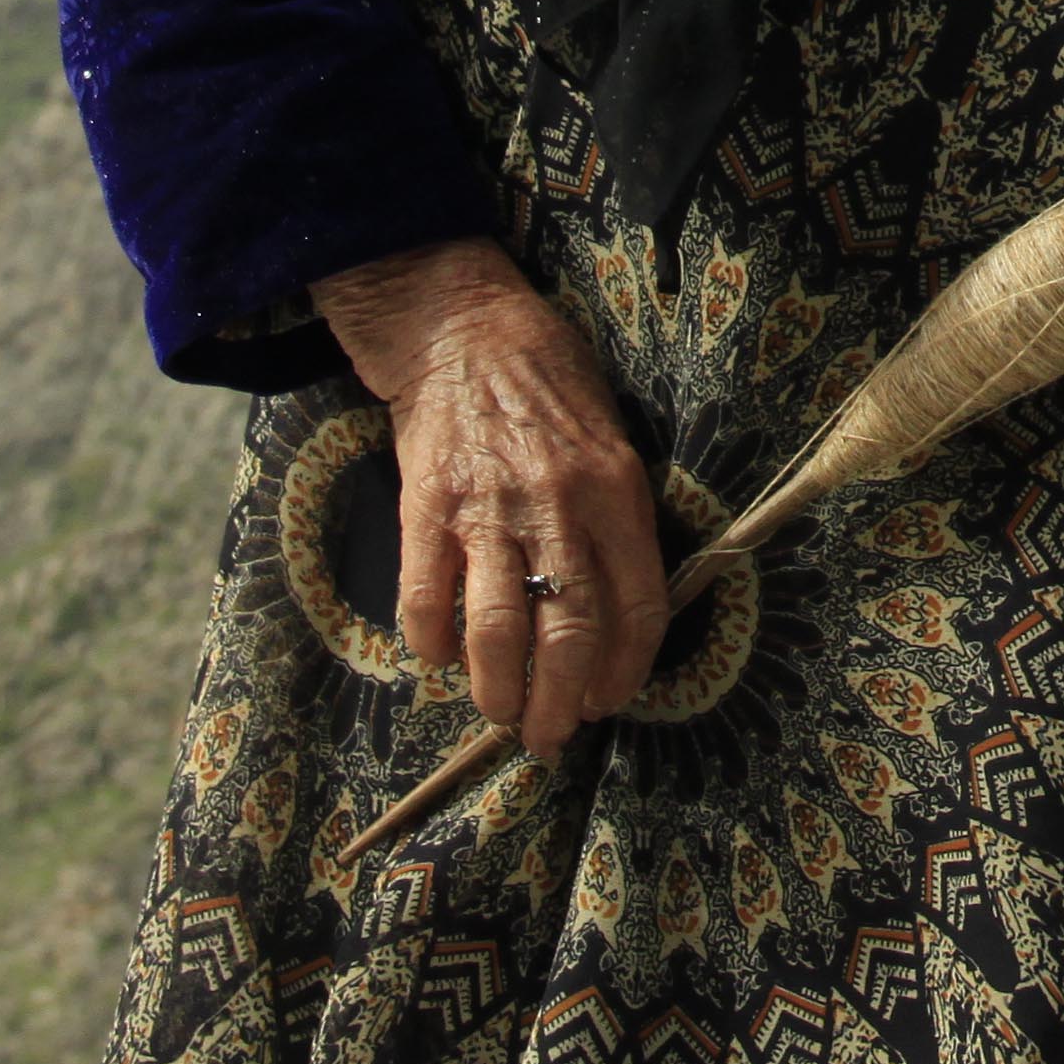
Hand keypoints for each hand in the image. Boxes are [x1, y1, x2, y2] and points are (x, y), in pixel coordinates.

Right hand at [312, 238, 666, 754]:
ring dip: (499, 690)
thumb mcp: (610, 441)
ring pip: (498, 630)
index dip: (626, 669)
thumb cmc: (547, 384)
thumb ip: (616, 520)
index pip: (638, 605)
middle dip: (562, 703)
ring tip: (501, 713)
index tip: (609, 701)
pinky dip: (433, 645)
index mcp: (617, 491)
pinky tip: (440, 657)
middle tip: (552, 736)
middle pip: (569, 632)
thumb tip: (612, 615)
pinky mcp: (426, 510)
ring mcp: (489, 510)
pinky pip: (426, 601)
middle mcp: (559, 506)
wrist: (462, 327)